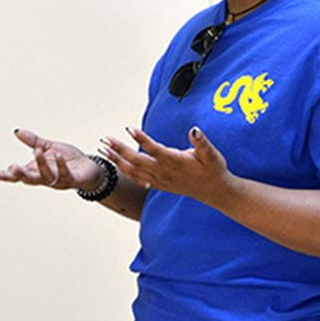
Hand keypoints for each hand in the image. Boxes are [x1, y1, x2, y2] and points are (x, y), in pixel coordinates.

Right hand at [0, 128, 104, 191]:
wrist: (91, 169)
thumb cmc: (68, 160)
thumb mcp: (49, 147)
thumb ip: (33, 141)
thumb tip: (16, 131)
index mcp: (36, 171)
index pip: (17, 175)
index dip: (4, 176)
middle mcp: (45, 178)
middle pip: (29, 179)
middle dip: (20, 175)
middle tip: (11, 168)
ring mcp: (58, 181)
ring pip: (46, 176)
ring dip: (41, 164)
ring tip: (37, 152)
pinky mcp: (72, 180)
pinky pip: (65, 174)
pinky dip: (61, 165)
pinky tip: (58, 156)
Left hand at [99, 125, 231, 203]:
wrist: (215, 192)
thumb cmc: (214, 170)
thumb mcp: (212, 154)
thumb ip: (201, 142)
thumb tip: (194, 130)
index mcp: (174, 162)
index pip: (153, 149)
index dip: (141, 138)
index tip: (128, 128)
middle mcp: (164, 172)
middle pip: (136, 160)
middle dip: (119, 149)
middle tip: (105, 139)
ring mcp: (160, 180)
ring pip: (133, 171)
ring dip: (117, 160)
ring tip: (103, 149)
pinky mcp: (159, 185)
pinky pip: (138, 179)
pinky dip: (125, 172)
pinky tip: (116, 165)